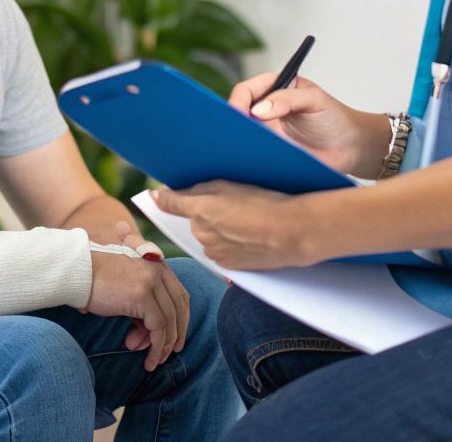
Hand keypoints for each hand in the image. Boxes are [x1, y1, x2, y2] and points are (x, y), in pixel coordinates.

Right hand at [82, 221, 188, 370]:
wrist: (75, 271)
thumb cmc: (91, 280)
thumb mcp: (123, 288)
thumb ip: (139, 305)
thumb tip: (145, 335)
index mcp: (154, 263)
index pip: (179, 294)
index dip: (181, 318)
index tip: (176, 337)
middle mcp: (156, 270)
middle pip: (179, 307)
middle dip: (177, 333)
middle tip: (170, 352)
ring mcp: (150, 281)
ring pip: (169, 320)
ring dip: (164, 345)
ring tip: (155, 361)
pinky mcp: (142, 295)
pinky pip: (158, 327)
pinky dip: (156, 347)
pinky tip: (149, 361)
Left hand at [151, 182, 316, 270]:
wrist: (292, 232)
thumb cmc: (265, 202)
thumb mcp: (229, 185)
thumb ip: (195, 190)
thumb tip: (164, 194)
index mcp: (198, 210)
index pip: (169, 203)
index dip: (163, 198)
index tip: (159, 195)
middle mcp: (200, 234)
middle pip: (194, 221)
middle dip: (206, 214)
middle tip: (232, 206)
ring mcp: (213, 252)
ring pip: (208, 237)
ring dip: (218, 231)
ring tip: (246, 223)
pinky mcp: (227, 266)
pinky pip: (221, 252)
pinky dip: (230, 245)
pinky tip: (249, 237)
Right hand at [229, 73, 387, 177]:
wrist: (351, 149)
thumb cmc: (335, 119)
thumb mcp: (315, 100)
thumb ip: (288, 99)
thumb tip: (258, 110)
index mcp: (275, 88)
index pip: (247, 90)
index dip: (239, 100)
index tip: (239, 113)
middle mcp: (266, 109)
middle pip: (238, 111)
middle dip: (231, 119)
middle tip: (233, 131)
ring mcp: (266, 131)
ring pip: (242, 132)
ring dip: (238, 138)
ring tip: (239, 145)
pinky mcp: (269, 151)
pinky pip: (252, 152)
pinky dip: (247, 154)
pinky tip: (248, 158)